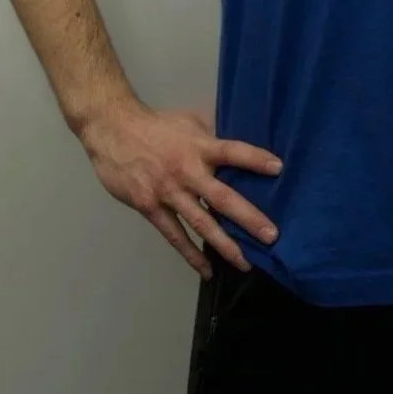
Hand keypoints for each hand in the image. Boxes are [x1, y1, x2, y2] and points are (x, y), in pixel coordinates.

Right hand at [79, 98, 283, 279]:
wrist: (114, 131)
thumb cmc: (157, 125)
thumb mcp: (189, 122)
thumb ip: (211, 137)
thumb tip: (235, 146)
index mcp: (199, 146)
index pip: (233, 151)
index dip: (254, 159)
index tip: (278, 168)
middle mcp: (187, 171)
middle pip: (222, 198)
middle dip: (248, 218)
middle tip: (271, 236)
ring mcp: (169, 193)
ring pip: (201, 223)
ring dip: (224, 245)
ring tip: (245, 263)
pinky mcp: (150, 208)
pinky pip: (174, 236)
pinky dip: (190, 255)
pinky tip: (206, 270)